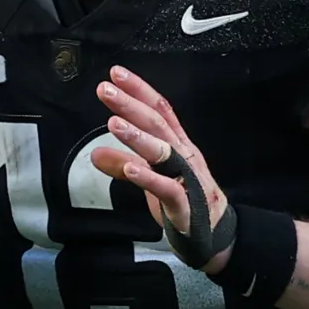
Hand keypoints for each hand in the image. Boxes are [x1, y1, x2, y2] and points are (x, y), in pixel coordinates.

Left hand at [89, 66, 233, 273]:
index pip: (159, 110)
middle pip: (157, 124)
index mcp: (178, 144)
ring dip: (137, 136)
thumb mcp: (149, 178)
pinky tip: (131, 169)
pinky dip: (148, 177)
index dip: (139, 90)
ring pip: (162, 151)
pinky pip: (166, 188)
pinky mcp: (184, 203)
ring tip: (113, 123)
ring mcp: (186, 177)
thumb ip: (123, 164)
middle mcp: (184, 155)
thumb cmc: (181, 199)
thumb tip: (94, 153)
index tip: (116, 73)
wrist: (214, 235)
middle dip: (131, 104)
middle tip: (105, 89)